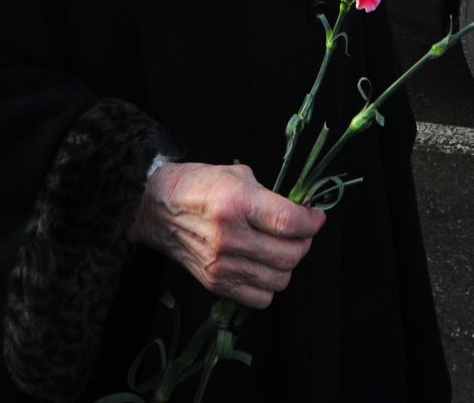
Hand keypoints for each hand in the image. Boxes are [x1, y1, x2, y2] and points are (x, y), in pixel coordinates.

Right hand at [129, 162, 325, 309]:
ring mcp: (221, 265)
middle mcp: (230, 237)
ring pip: (279, 279)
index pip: (289, 222)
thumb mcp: (239, 176)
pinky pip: (259, 298)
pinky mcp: (214, 284)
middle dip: (304, 243)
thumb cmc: (199, 185)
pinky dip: (268, 285)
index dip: (311, 222)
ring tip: (280, 249)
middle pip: (289, 255)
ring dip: (287, 265)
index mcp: (236, 203)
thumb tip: (303, 212)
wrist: (157, 208)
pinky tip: (262, 266)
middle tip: (300, 233)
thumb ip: (271, 197)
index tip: (316, 218)